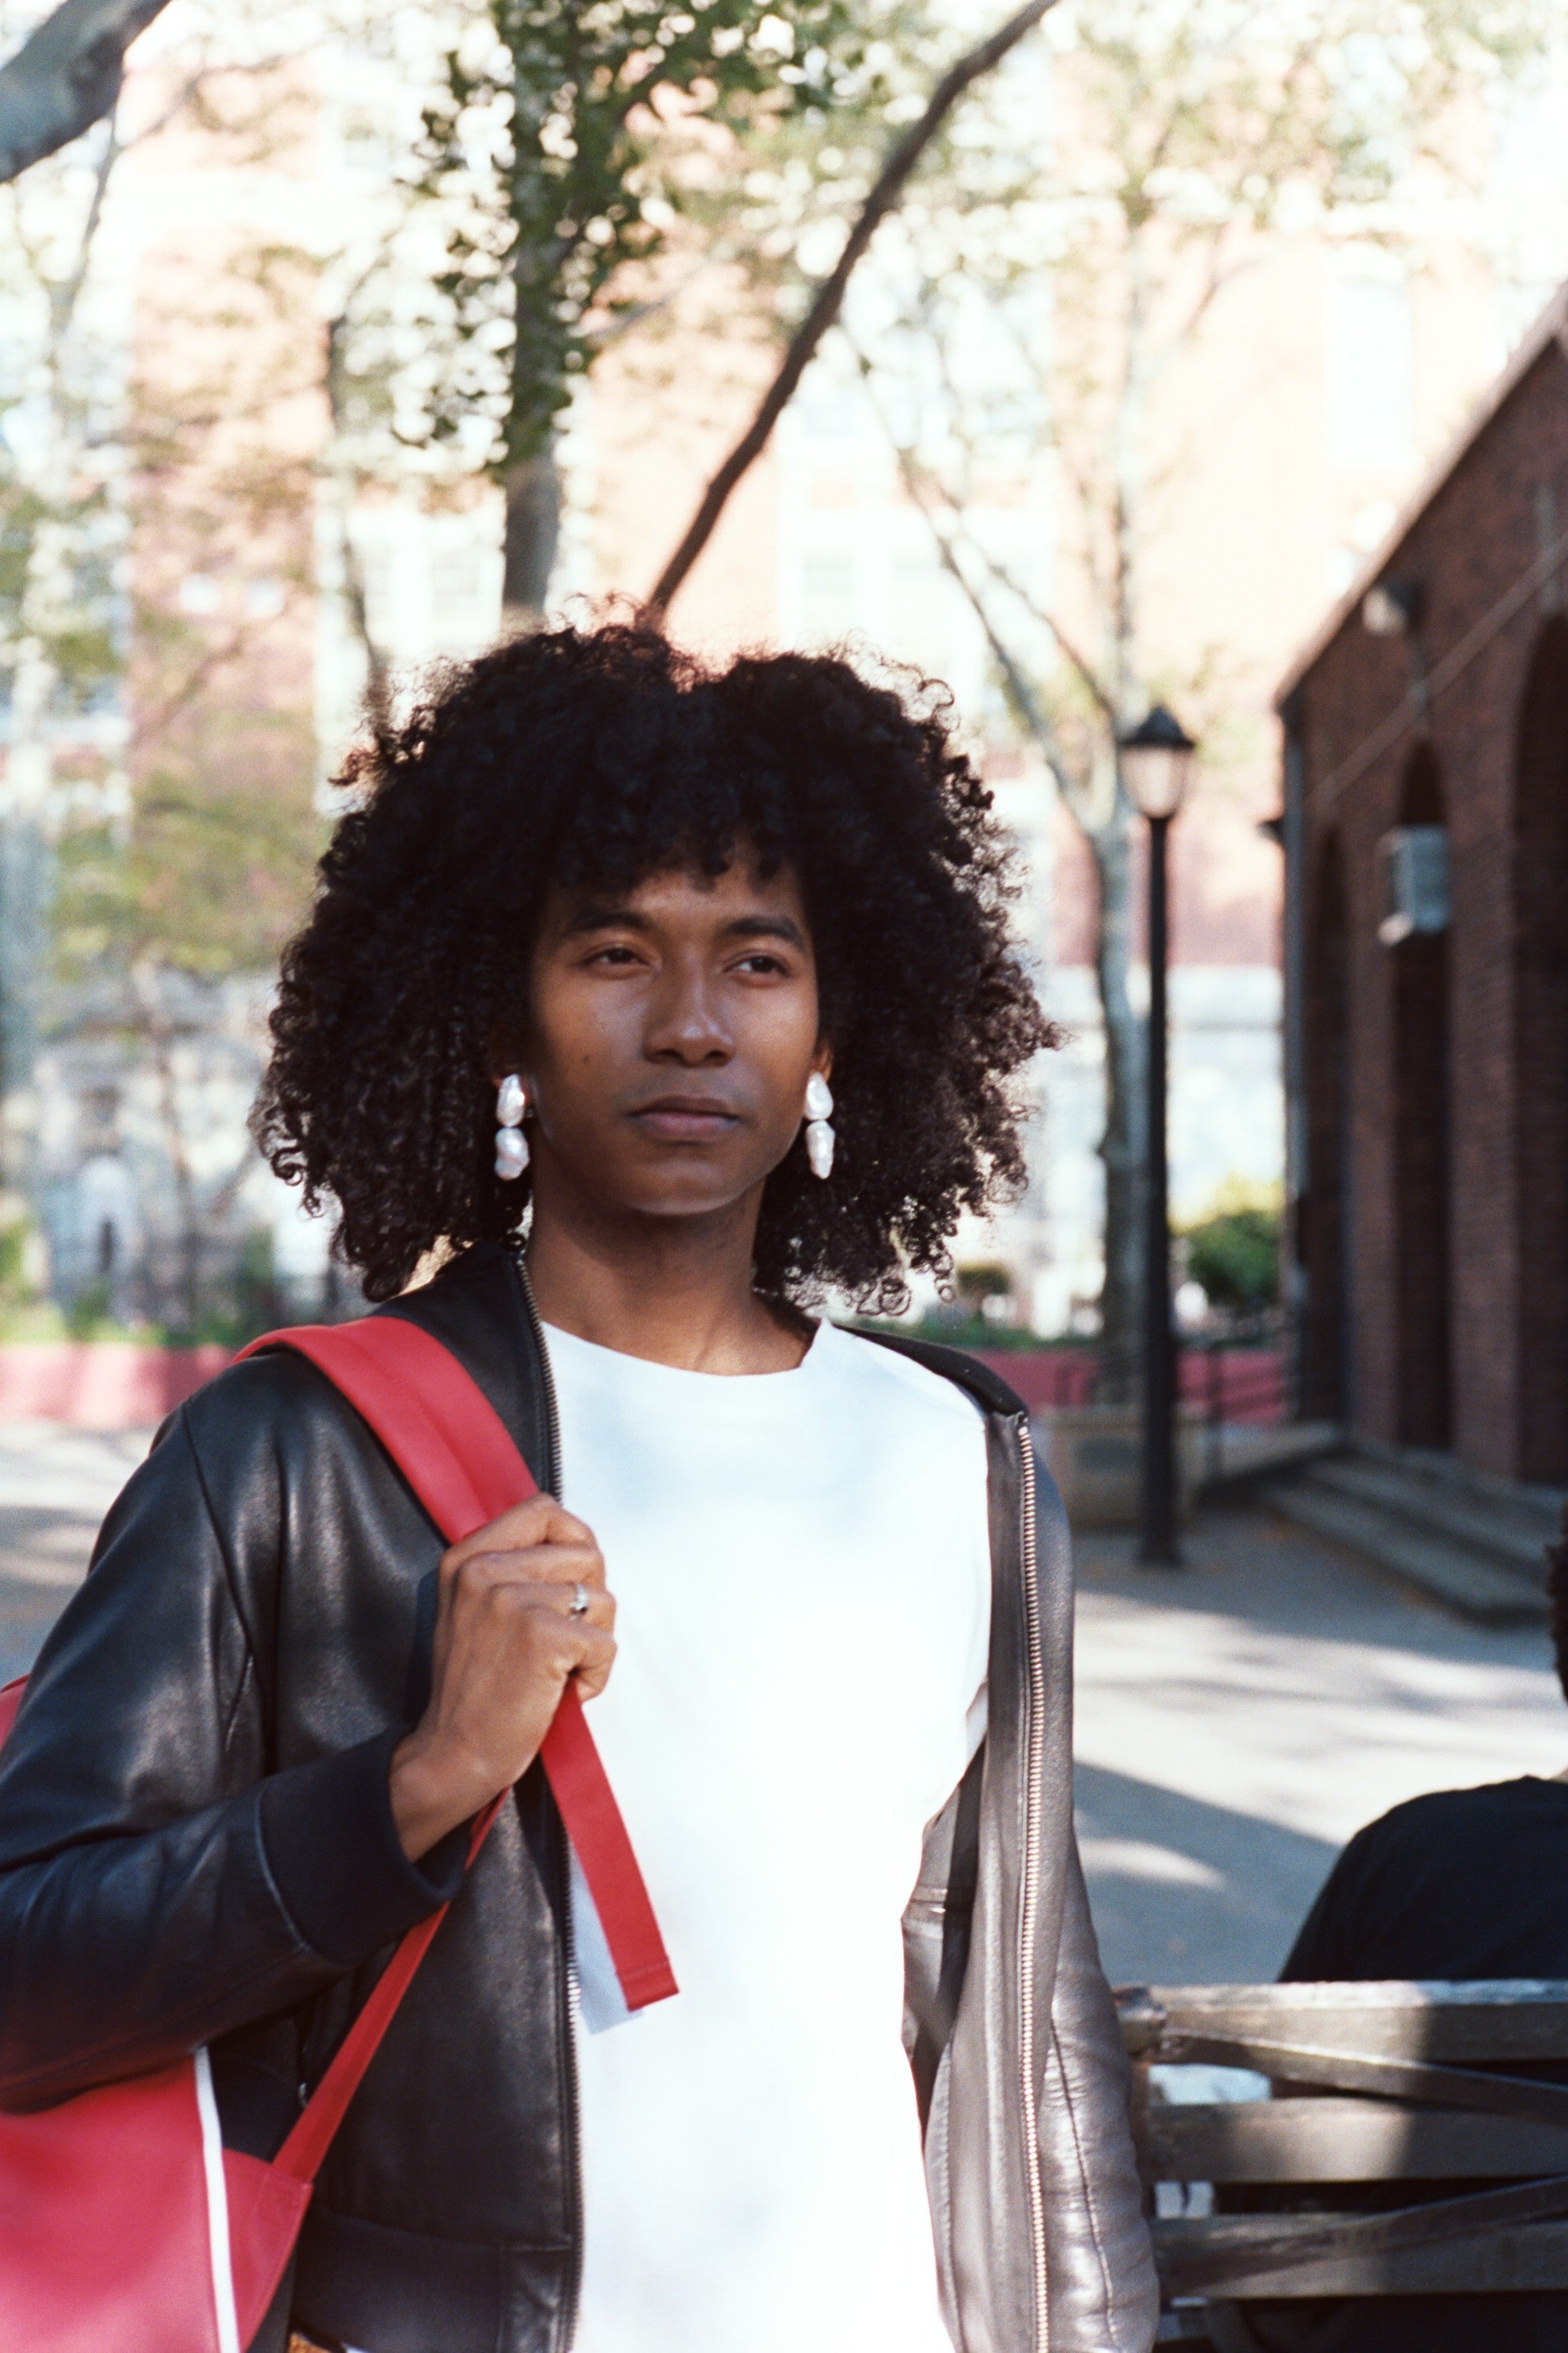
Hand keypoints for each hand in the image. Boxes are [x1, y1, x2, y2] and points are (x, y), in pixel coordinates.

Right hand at [388, 1495, 614, 1862]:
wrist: (452, 1755)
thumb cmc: (475, 1690)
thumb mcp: (475, 1610)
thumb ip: (513, 1570)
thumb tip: (580, 1545)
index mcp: (466, 1556)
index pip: (543, 1509)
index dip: (574, 1542)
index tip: (571, 1583)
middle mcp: (483, 1569)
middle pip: (587, 1554)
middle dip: (591, 1602)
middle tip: (563, 1643)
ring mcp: (510, 1598)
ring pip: (603, 1600)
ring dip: (594, 1643)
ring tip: (557, 1672)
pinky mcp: (540, 1634)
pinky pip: (605, 1643)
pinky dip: (596, 1675)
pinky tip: (563, 1693)